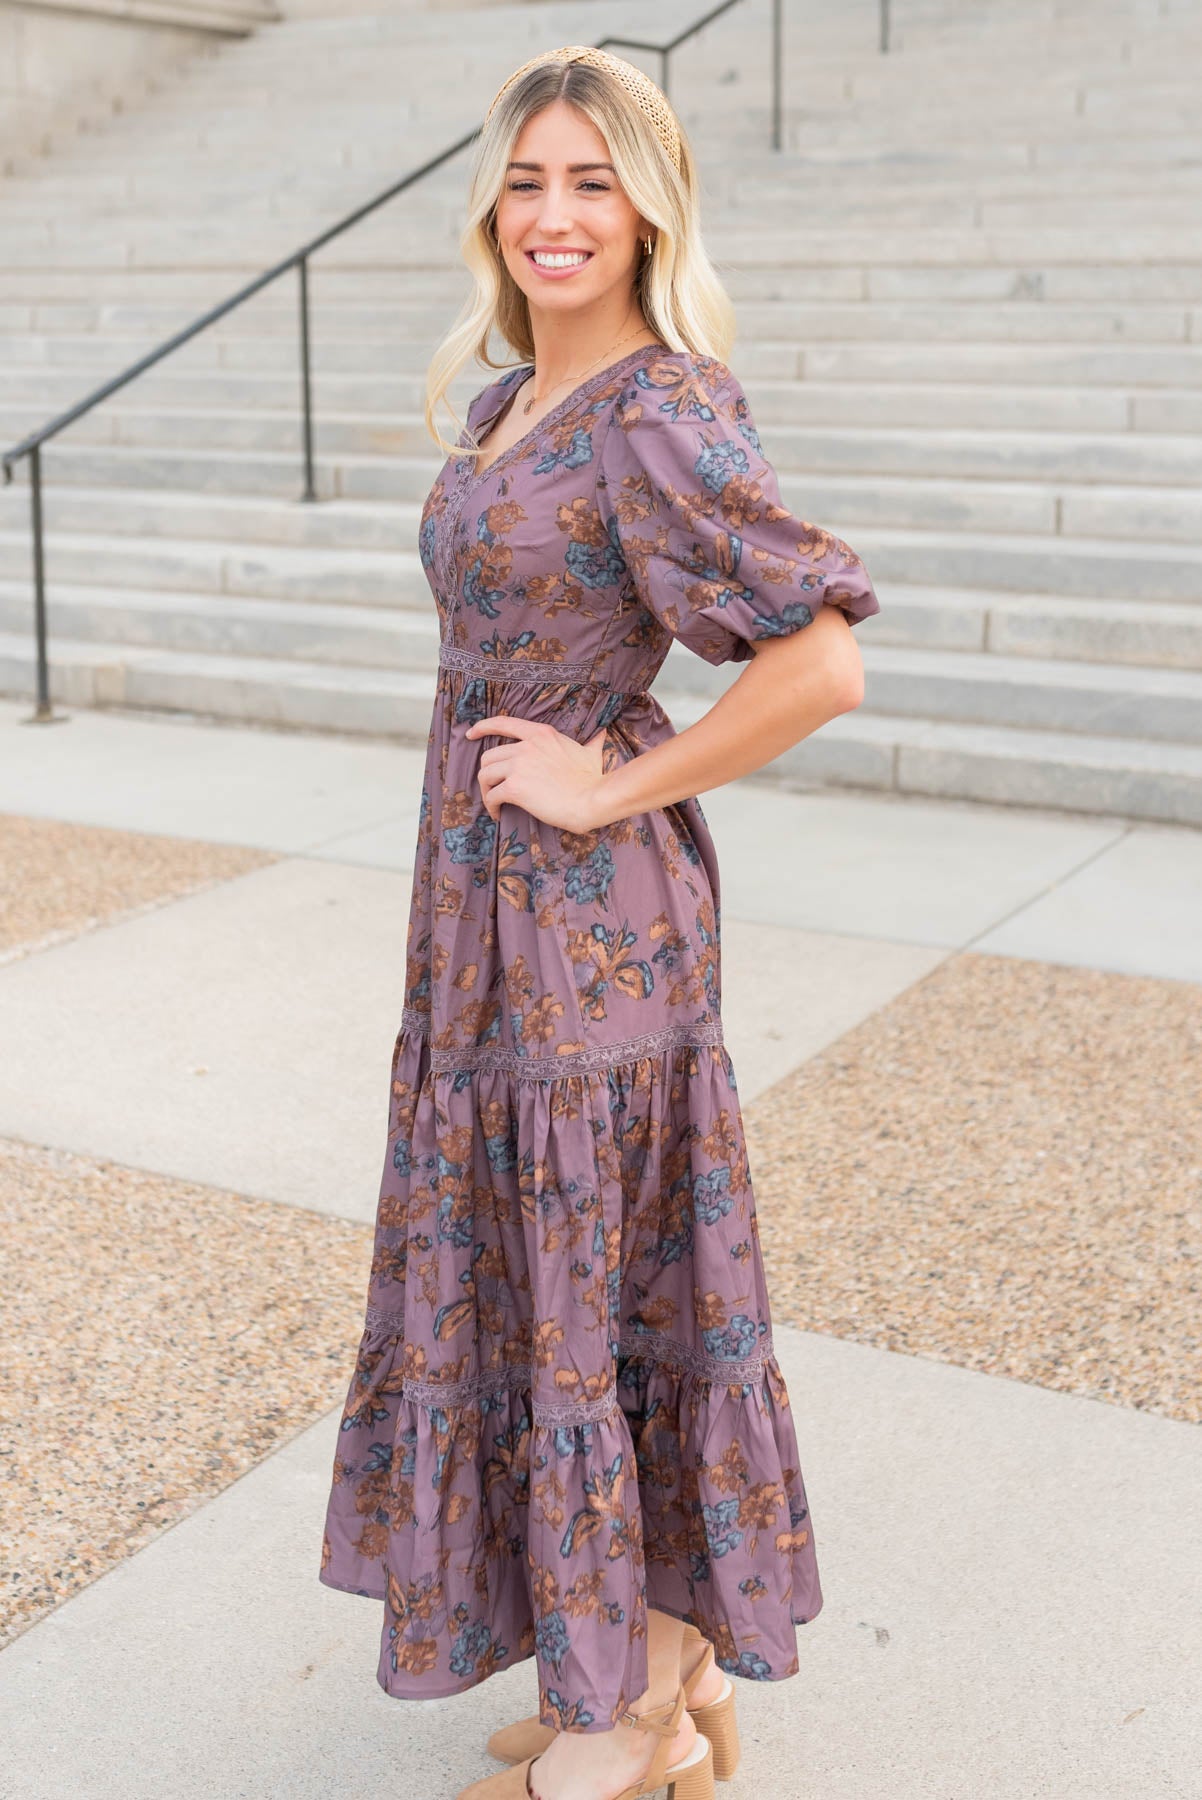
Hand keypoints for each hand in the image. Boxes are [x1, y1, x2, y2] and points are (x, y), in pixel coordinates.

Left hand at [465, 714, 609, 832]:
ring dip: (487, 790)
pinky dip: (491, 806)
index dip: (482, 727)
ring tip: (495, 802)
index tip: (471, 734)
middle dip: (488, 773)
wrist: (593, 799)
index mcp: (540, 734)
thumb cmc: (593, 779)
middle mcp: (526, 746)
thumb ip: (592, 741)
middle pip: (489, 755)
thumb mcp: (591, 752)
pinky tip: (498, 814)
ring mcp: (519, 766)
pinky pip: (492, 796)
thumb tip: (602, 733)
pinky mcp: (515, 788)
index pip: (503, 723)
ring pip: (485, 774)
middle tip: (494, 787)